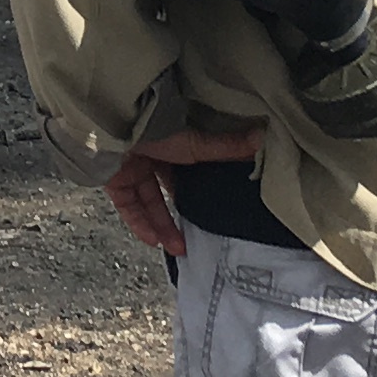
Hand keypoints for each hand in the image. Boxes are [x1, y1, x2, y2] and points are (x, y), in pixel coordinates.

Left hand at [106, 123, 265, 259]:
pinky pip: (128, 207)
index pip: (191, 165)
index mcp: (173, 140)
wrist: (112, 127)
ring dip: (164, 225)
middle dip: (184, 211)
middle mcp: (152, 153)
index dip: (204, 184)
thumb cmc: (156, 129)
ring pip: (150, 201)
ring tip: (181, 249)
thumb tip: (263, 137)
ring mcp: (132, 167)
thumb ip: (227, 147)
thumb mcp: (195, 143)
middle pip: (170, 187)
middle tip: (202, 234)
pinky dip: (140, 224)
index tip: (219, 204)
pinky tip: (155, 243)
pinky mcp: (114, 180)